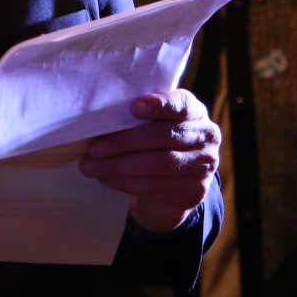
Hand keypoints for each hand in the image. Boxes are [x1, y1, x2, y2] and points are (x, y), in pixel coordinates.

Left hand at [80, 89, 220, 232]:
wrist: (175, 186)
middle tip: (94, 148)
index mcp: (194, 112)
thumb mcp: (154, 125)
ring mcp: (203, 166)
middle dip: (124, 142)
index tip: (133, 109)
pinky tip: (106, 179)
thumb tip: (99, 120)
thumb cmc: (156, 145)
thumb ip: (139, 118)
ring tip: (90, 167)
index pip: (181, 104)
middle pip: (164, 136)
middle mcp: (206, 136)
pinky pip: (155, 187)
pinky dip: (125, 183)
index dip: (159, 105)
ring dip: (118, 166)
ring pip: (157, 164)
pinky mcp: (193, 192)